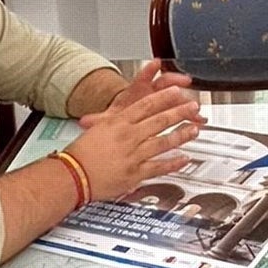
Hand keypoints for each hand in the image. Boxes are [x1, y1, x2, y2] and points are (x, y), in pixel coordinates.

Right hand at [65, 86, 201, 200]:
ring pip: (164, 142)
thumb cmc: (80, 155)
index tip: (176, 92)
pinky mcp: (136, 173)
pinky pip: (160, 167)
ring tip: (195, 129)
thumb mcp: (96, 130)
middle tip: (192, 106)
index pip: (146, 105)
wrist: (72, 176)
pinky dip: (174, 163)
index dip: (164, 97)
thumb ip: (113, 123)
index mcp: (118, 122)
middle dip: (179, 112)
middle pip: (160, 120)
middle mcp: (128, 136)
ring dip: (182, 135)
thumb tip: (123, 119)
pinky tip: (184, 158)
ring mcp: (134, 155)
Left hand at [79, 59, 205, 127]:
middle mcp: (151, 93)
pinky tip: (199, 119)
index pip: (142, 78)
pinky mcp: (171, 110)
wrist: (126, 121)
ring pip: (177, 96)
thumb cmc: (120, 118)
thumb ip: (98, 121)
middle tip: (184, 82)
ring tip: (194, 104)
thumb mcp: (108, 121)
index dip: (148, 70)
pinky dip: (192, 115)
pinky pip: (184, 110)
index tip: (155, 63)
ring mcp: (162, 100)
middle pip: (164, 83)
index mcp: (135, 92)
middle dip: (175, 81)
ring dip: (186, 99)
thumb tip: (85, 121)